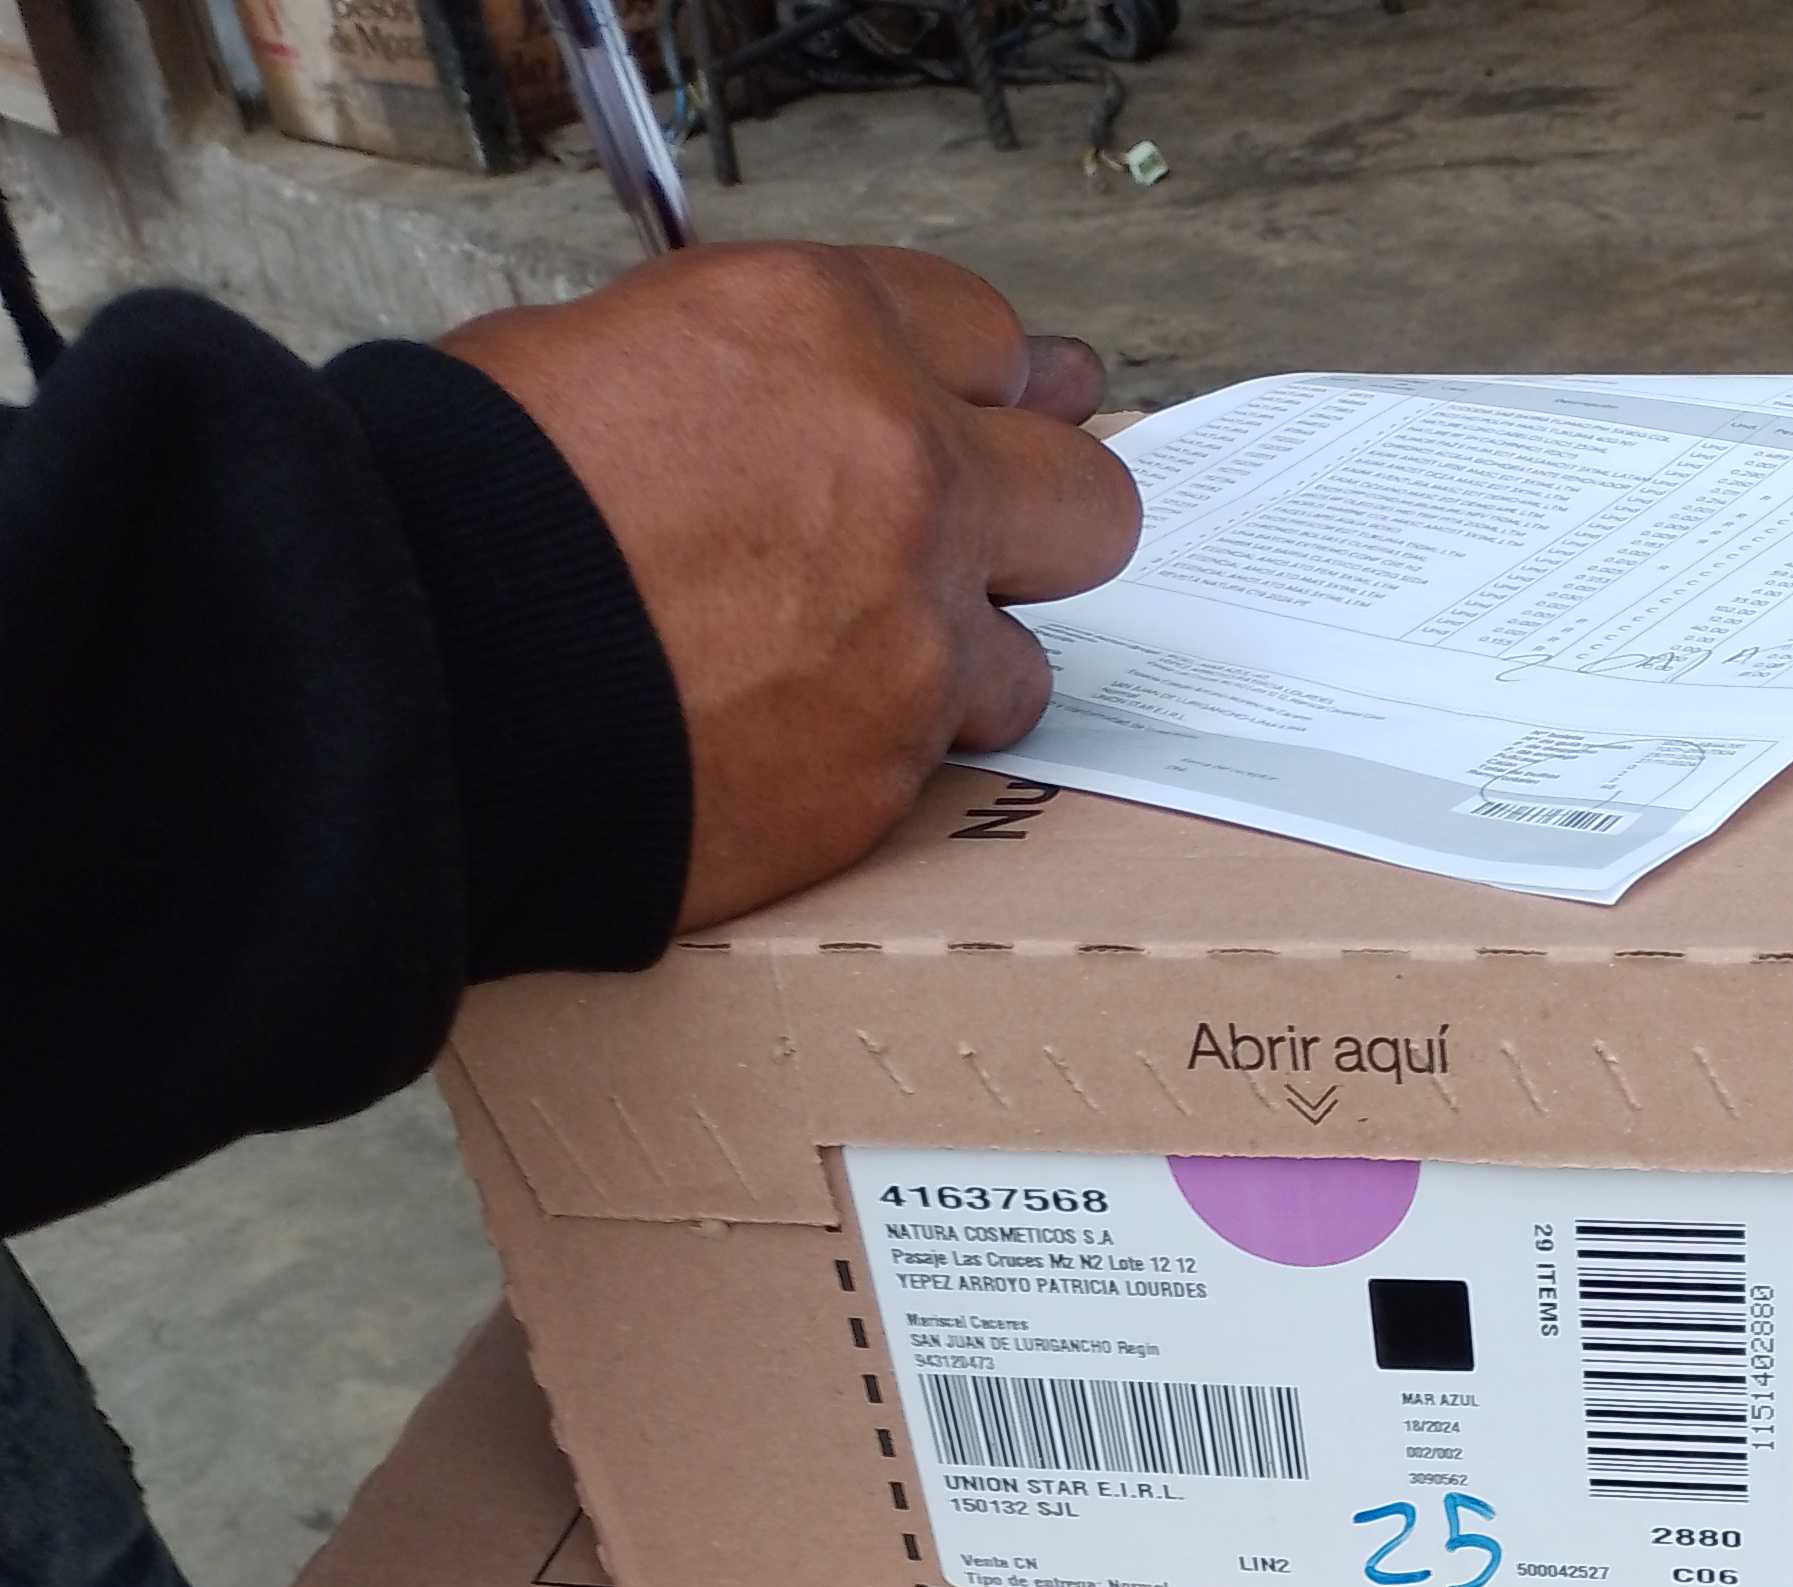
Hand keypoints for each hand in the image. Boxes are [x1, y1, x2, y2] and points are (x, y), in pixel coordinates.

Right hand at [439, 244, 1137, 928]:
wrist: (428, 675)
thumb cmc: (471, 511)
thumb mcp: (597, 353)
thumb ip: (747, 381)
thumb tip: (791, 414)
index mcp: (819, 329)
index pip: (990, 339)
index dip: (979, 395)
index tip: (976, 425)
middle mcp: (900, 471)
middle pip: (1086, 497)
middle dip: (1039, 523)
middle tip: (982, 551)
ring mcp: (912, 635)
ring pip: (1026, 661)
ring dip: (958, 668)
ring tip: (848, 677)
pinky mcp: (887, 773)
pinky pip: (933, 765)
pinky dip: (873, 759)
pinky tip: (787, 748)